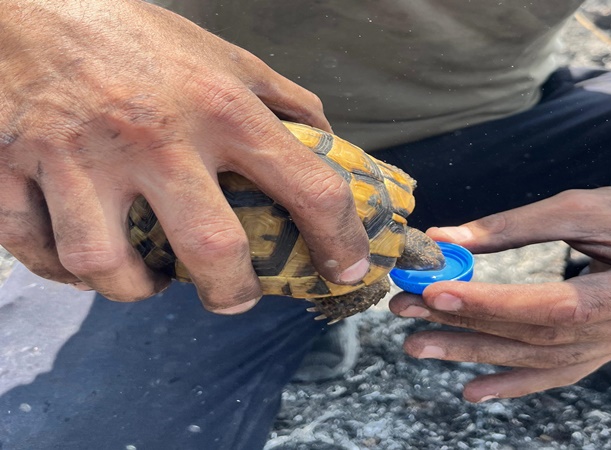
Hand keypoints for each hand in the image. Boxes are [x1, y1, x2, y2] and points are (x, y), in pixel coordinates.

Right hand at [0, 0, 369, 312]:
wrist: (31, 4)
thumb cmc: (138, 37)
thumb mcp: (225, 57)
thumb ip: (284, 102)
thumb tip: (328, 147)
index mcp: (221, 106)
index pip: (307, 187)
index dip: (340, 239)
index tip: (346, 269)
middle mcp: (156, 134)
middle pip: (211, 246)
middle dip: (232, 292)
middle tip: (234, 295)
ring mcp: (78, 153)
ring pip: (108, 264)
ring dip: (135, 288)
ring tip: (151, 278)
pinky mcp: (12, 165)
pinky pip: (35, 249)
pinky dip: (61, 271)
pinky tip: (85, 259)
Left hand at [389, 183, 610, 401]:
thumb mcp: (580, 205)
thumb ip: (513, 225)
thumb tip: (443, 240)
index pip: (561, 306)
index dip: (496, 304)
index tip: (439, 292)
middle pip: (544, 338)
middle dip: (471, 327)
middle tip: (409, 316)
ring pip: (544, 361)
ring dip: (478, 355)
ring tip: (421, 345)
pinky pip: (560, 374)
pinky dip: (514, 382)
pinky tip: (473, 389)